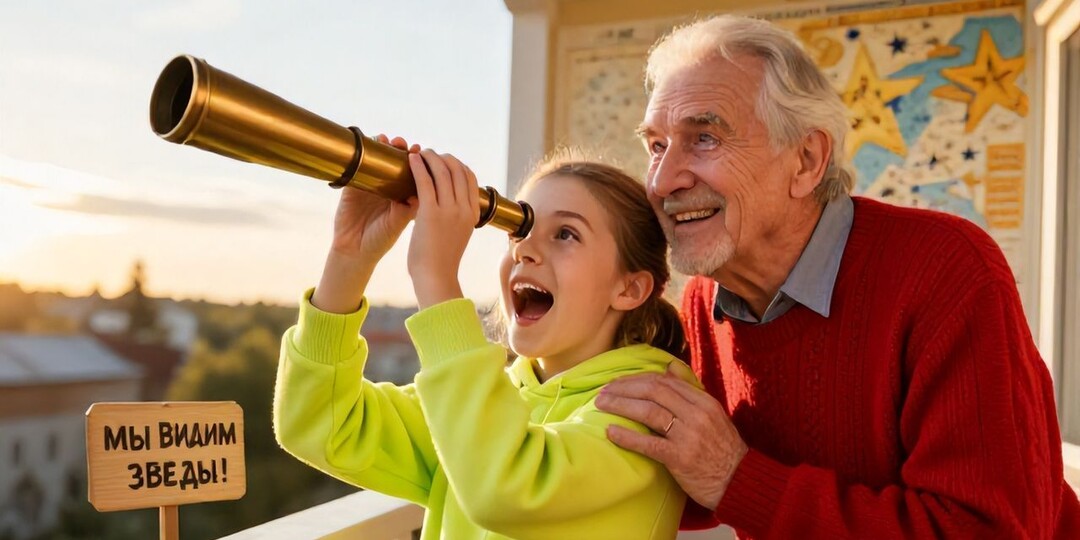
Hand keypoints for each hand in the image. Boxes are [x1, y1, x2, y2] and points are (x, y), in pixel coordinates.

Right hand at [312, 134, 419, 312]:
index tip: (422, 150)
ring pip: (377, 160)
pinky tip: (367, 144)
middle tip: (403, 143)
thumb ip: (409, 209)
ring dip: (383, 148)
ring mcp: (370, 185)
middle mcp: (387, 188)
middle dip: (400, 150)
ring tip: (387, 140)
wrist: (355, 251)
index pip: (412, 172)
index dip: (417, 161)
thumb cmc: (380, 241)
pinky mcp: (352, 186)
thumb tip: (423, 193)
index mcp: (402, 196)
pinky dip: (362, 154)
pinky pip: (357, 166)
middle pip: (395, 162)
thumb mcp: (398, 224)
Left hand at [407, 149, 479, 308]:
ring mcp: (449, 210)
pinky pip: (425, 180)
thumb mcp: (459, 235)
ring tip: (419, 153)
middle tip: (430, 154)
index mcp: (473, 213)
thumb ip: (458, 218)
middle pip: (457, 169)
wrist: (436, 277)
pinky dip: (418, 166)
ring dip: (430, 157)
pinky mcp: (430, 212)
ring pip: (442, 171)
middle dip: (443, 157)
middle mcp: (464, 208)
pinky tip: (410, 159)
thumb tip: (452, 209)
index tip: (445, 161)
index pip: (470, 178)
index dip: (457, 164)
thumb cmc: (442, 260)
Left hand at [594, 364, 748, 509]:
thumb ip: (690, 390)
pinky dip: (627, 436)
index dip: (636, 379)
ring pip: (648, 412)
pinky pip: (649, 443)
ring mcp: (689, 436)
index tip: (617, 382)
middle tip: (603, 391)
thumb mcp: (712, 413)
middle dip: (624, 388)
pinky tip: (610, 432)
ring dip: (620, 406)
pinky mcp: (681, 458)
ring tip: (601, 405)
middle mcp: (697, 414)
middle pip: (653, 391)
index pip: (664, 381)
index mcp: (704, 401)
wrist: (738, 482)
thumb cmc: (722, 448)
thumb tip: (668, 366)